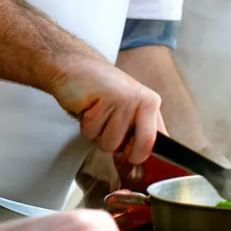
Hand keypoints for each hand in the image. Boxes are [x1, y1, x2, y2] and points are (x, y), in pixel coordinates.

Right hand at [47, 56, 165, 164]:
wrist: (74, 67)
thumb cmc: (98, 91)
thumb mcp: (125, 110)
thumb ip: (136, 133)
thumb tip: (136, 163)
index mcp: (151, 104)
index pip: (156, 143)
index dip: (140, 157)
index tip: (128, 161)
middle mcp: (143, 101)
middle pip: (136, 150)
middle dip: (118, 148)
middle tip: (107, 127)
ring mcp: (126, 100)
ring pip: (110, 144)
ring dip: (97, 133)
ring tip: (96, 112)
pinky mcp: (106, 100)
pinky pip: (92, 132)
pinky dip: (85, 124)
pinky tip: (87, 106)